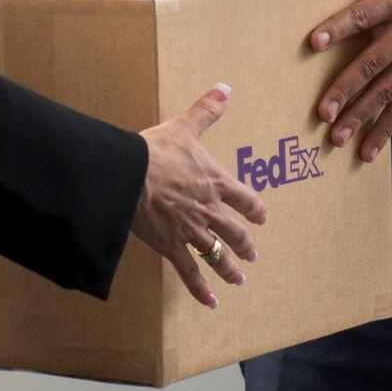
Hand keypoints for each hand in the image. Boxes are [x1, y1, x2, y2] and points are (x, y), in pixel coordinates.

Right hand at [132, 84, 268, 308]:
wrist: (129, 176)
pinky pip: (190, 273)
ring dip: (229, 268)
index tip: (262, 217)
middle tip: (252, 255)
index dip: (255, 209)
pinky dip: (201, 289)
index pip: (245, 198)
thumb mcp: (185, 127)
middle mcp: (209, 210)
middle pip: (234, 232)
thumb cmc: (155, 151)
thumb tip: (224, 88)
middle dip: (245, 244)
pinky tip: (211, 302)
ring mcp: (191, 231)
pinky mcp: (171, 246)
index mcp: (215, 182)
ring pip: (217, 254)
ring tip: (238, 278)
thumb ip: (207, 111)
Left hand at [311, 0, 391, 163]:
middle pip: (373, 63)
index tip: (313, 42)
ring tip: (336, 137)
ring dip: (361, 116)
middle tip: (321, 111)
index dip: (338, 28)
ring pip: (387, 92)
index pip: (363, 15)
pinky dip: (387, 129)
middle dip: (345, 88)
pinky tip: (367, 150)